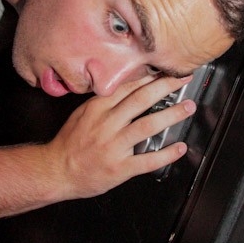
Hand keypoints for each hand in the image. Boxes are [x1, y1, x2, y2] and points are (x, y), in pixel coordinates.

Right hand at [48, 75, 196, 198]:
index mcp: (98, 108)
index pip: (128, 87)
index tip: (166, 70)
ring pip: (148, 125)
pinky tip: (180, 148)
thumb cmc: (70, 143)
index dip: (151, 77)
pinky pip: (147, 160)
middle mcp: (107, 124)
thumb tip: (129, 87)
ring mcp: (113, 146)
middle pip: (141, 100)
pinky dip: (166, 154)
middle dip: (166, 87)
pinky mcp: (119, 168)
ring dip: (172, 115)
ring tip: (188, 108)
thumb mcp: (82, 114)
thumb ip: (104, 102)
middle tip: (184, 80)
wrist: (55, 171)